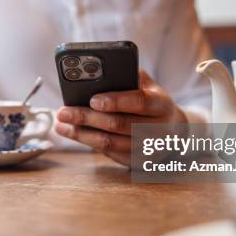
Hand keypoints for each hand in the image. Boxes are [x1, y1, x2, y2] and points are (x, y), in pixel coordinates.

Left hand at [55, 70, 186, 166]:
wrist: (174, 132)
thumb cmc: (153, 102)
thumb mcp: (150, 86)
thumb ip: (129, 77)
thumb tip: (98, 72)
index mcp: (162, 105)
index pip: (139, 102)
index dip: (115, 101)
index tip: (92, 99)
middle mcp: (158, 129)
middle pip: (118, 124)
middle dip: (87, 118)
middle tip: (63, 112)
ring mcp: (148, 149)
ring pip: (110, 143)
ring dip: (81, 134)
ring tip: (61, 125)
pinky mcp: (138, 162)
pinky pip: (109, 153)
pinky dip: (88, 143)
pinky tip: (73, 134)